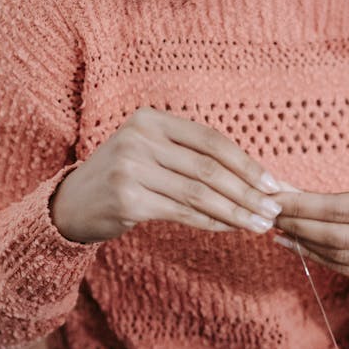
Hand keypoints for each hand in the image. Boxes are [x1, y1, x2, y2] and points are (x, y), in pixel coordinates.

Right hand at [50, 107, 282, 242]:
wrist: (73, 204)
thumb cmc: (126, 176)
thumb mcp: (154, 152)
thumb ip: (195, 157)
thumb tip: (257, 178)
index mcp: (151, 119)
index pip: (211, 140)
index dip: (246, 163)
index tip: (274, 184)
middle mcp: (139, 139)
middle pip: (208, 168)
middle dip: (247, 192)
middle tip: (275, 210)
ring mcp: (130, 169)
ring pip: (199, 193)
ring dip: (235, 211)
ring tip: (260, 224)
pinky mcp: (127, 200)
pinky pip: (182, 213)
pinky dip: (211, 222)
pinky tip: (231, 228)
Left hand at [273, 184, 348, 292]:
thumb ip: (319, 195)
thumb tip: (276, 188)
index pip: (342, 207)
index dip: (304, 206)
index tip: (275, 201)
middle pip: (339, 235)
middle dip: (299, 225)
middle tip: (272, 217)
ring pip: (338, 255)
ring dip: (302, 243)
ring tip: (280, 231)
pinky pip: (342, 271)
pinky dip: (313, 257)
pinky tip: (294, 246)